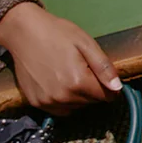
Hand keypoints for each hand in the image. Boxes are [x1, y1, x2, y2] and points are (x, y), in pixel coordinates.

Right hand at [0, 1, 120, 114]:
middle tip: (85, 69)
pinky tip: (60, 84)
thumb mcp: (86, 44)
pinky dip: (64, 101)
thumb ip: (103, 67)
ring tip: (71, 74)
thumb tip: (118, 88)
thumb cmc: (58, 33)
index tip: (104, 75)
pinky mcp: (35, 103)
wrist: (24, 32)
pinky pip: (59, 110)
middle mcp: (62, 97)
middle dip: (94, 89)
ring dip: (79, 97)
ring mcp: (47, 102)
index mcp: (78, 82)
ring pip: (76, 107)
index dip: (110, 87)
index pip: (106, 96)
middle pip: (90, 102)